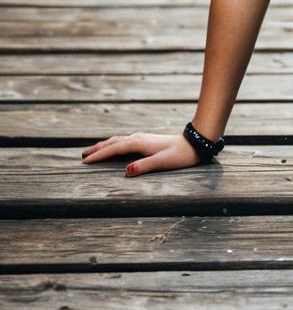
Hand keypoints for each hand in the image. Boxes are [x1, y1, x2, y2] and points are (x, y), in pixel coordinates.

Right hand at [81, 132, 202, 176]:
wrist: (194, 143)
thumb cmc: (180, 155)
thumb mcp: (162, 162)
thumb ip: (145, 166)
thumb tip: (126, 171)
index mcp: (139, 143)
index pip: (114, 149)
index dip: (99, 155)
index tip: (85, 161)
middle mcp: (138, 138)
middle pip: (113, 142)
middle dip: (98, 149)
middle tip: (82, 155)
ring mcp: (142, 138)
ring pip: (118, 140)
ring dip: (105, 145)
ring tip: (93, 150)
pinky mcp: (146, 140)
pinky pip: (124, 141)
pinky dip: (114, 144)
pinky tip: (114, 147)